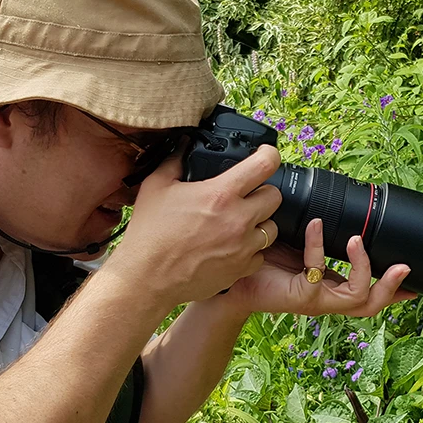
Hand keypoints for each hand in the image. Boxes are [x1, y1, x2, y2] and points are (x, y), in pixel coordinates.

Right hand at [106, 145, 284, 305]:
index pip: (264, 164)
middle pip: (275, 196)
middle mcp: (238, 219)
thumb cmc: (150, 233)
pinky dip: (250, 251)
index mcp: (220, 194)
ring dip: (260, 223)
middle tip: (248, 195)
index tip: (266, 155)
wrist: (147, 277)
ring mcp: (242, 246)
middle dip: (263, 192)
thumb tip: (183, 145)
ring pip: (272, 228)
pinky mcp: (240, 269)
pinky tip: (233, 247)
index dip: (269, 154)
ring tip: (240, 224)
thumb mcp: (156, 187)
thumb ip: (174, 161)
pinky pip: (260, 255)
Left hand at [220, 217, 416, 317]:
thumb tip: (329, 206)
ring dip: (364, 268)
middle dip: (392, 288)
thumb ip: (319, 234)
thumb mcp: (300, 244)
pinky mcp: (300, 297)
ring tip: (358, 240)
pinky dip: (318, 247)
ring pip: (357, 298)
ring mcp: (316, 300)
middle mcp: (328, 297)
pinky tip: (315, 226)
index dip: (394, 288)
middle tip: (405, 267)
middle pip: (372, 304)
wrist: (232, 281)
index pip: (370, 293)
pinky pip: (318, 273)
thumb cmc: (264, 261)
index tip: (413, 273)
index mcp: (331, 287)